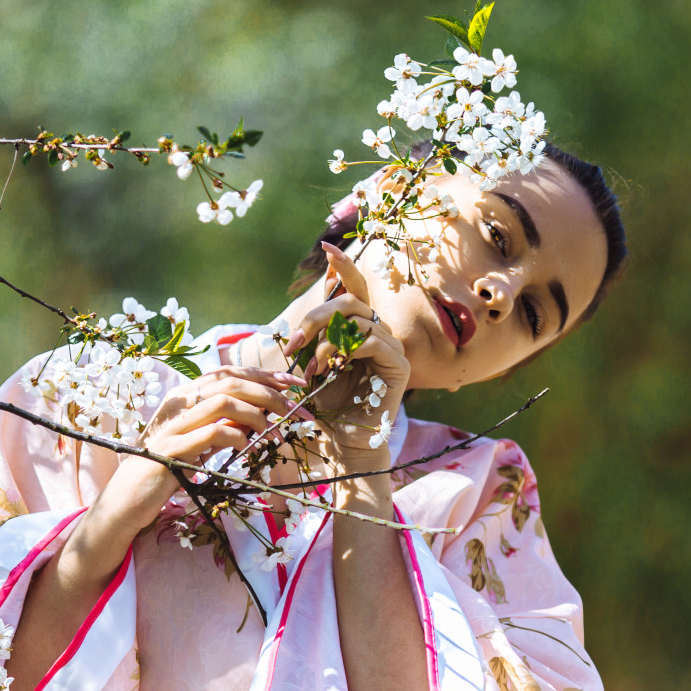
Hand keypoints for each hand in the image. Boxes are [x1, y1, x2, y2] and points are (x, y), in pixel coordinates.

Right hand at [75, 366, 305, 564]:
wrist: (129, 498)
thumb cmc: (168, 469)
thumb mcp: (201, 442)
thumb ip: (225, 425)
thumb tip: (262, 417)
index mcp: (185, 396)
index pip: (229, 372)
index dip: (264, 375)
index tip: (294, 384)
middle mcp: (178, 403)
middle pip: (230, 381)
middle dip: (269, 392)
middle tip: (295, 409)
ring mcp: (173, 424)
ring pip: (223, 402)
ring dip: (257, 414)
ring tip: (273, 431)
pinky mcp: (172, 449)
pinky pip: (212, 433)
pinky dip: (236, 437)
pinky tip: (247, 447)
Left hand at [282, 242, 409, 472]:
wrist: (339, 443)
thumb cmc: (323, 404)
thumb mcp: (311, 359)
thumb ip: (316, 328)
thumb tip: (320, 284)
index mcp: (359, 328)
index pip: (354, 286)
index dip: (343, 265)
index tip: (326, 247)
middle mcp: (378, 332)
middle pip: (348, 299)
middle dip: (314, 317)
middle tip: (293, 345)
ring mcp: (391, 347)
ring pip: (356, 317)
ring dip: (323, 340)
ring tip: (309, 369)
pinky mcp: (398, 364)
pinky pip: (369, 338)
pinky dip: (341, 350)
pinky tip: (327, 370)